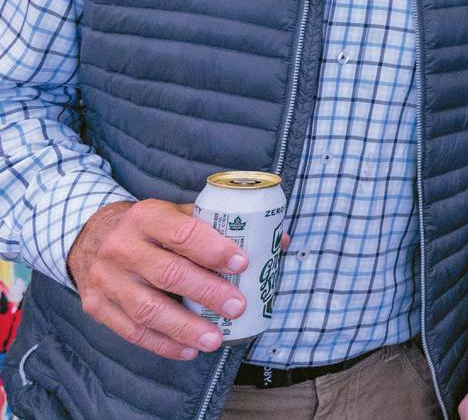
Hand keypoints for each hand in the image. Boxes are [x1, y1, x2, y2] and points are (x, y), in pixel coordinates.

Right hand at [68, 199, 250, 360]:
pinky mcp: (97, 306)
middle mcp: (122, 246)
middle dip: (207, 292)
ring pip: (148, 309)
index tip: (242, 264)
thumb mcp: (177, 214)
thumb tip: (280, 241)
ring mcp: (106, 278)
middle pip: (169, 273)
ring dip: (185, 328)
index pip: (183, 232)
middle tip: (237, 306)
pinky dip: (162, 344)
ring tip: (216, 338)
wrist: (91, 236)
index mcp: (146, 216)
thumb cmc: (151, 227)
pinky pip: (131, 331)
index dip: (214, 249)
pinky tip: (187, 350)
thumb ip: (222, 226)